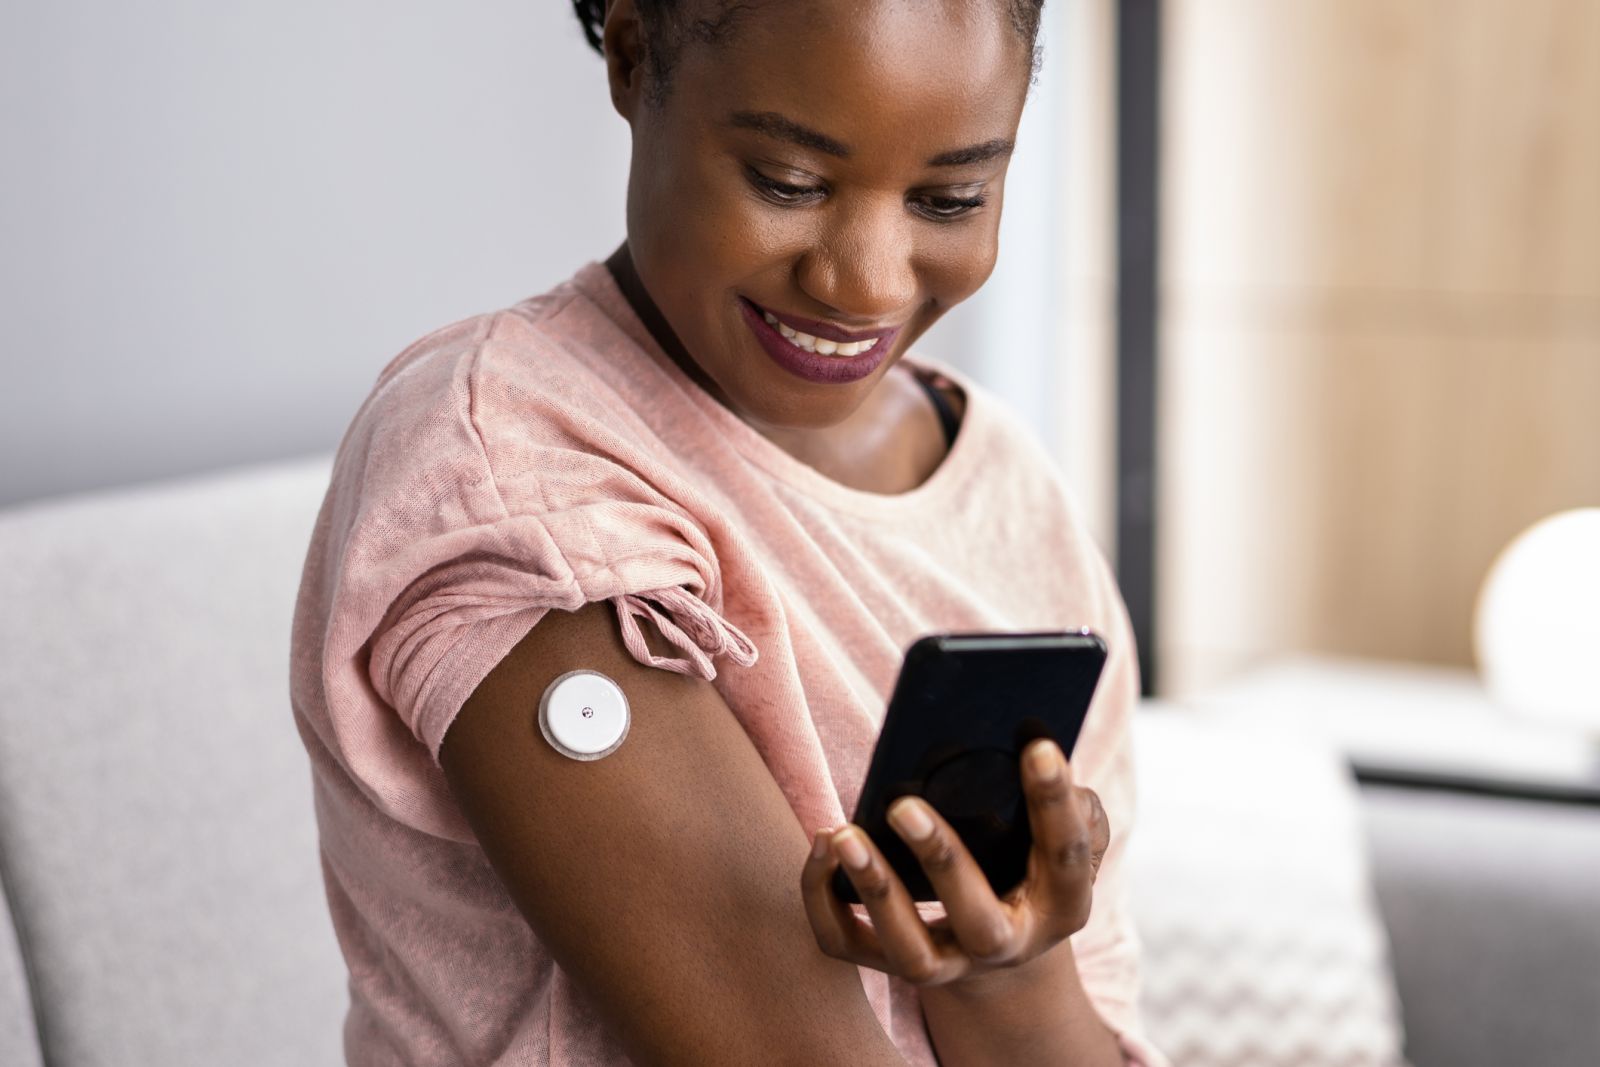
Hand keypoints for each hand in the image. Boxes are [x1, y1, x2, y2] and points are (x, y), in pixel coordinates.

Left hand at [800, 738, 1109, 988]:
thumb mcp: (1064, 836)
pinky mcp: (889, 962)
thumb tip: (1037, 748)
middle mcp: (1005, 946)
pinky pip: (847, 943)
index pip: (1066, 856)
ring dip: (874, 889)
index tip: (1038, 746)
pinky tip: (822, 844)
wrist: (999, 935)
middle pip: (978, 923)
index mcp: (1061, 907)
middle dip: (941, 862)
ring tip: (843, 833)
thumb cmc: (1031, 862)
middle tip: (903, 806)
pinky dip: (823, 898)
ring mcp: (947, 963)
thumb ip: (1071, 803)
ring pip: (909, 950)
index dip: (1055, 803)